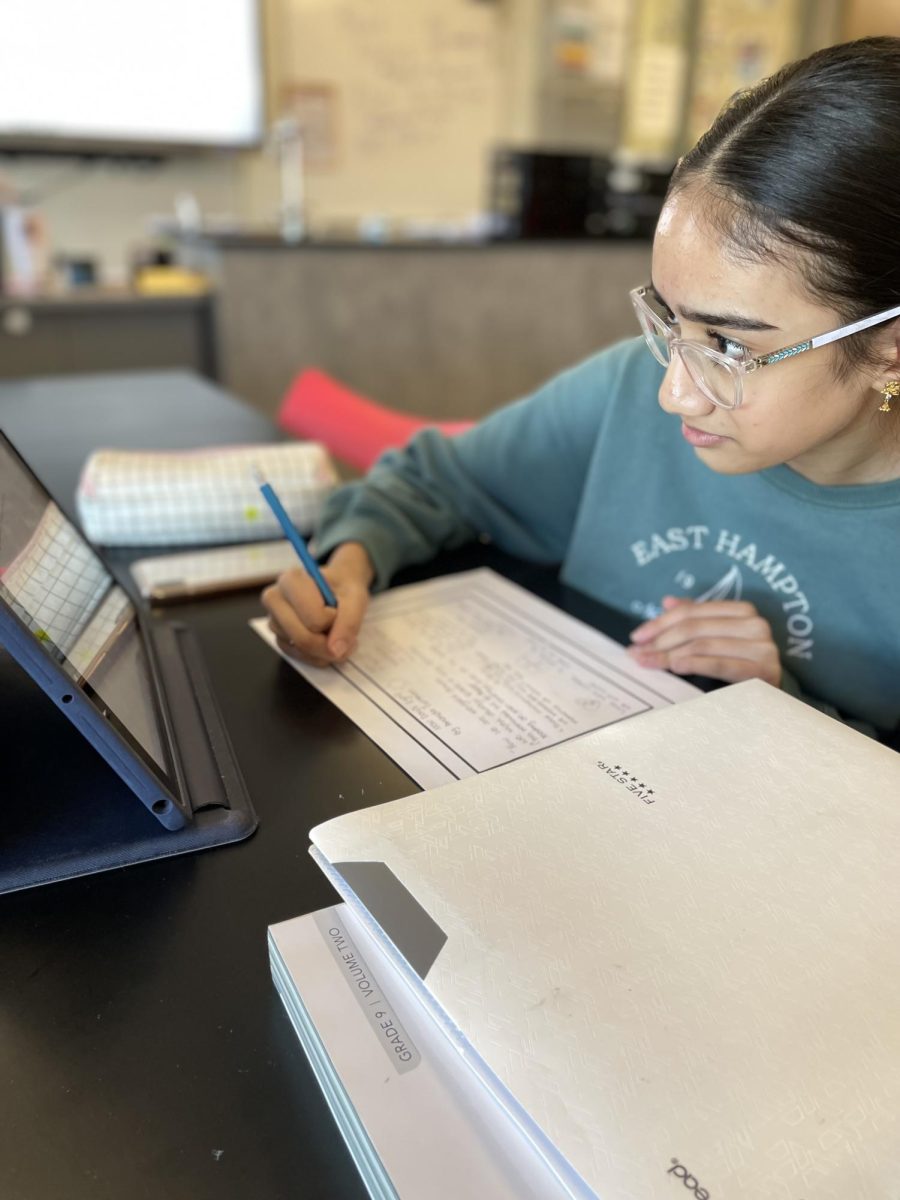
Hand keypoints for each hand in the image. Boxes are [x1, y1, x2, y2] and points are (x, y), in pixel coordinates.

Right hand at [261, 541, 374, 666]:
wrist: (338, 588)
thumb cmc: (344, 588)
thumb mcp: (356, 598)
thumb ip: (349, 622)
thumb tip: (336, 651)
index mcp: (290, 581)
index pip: (314, 619)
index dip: (334, 621)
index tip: (338, 610)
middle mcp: (275, 599)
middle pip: (303, 638)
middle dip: (330, 644)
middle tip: (348, 637)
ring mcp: (274, 621)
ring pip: (301, 650)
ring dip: (326, 651)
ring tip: (339, 637)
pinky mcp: (279, 638)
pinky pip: (298, 658)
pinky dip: (318, 657)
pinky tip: (329, 644)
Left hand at [627, 596, 781, 686]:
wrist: (775, 702)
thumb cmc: (741, 667)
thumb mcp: (717, 639)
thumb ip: (696, 619)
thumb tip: (667, 601)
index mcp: (742, 611)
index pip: (691, 612)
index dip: (660, 623)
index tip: (637, 637)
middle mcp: (755, 625)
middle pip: (694, 628)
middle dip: (659, 641)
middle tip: (635, 653)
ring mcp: (762, 648)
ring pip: (703, 645)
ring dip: (668, 654)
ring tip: (647, 662)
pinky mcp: (764, 671)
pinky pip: (721, 664)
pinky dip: (695, 664)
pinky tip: (675, 666)